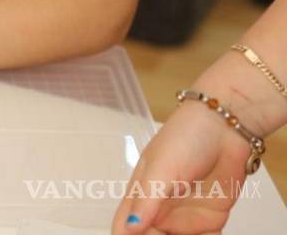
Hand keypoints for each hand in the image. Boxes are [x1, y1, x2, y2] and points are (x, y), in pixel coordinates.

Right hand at [112, 99, 251, 234]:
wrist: (226, 128)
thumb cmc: (185, 138)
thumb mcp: (162, 168)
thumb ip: (147, 200)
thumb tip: (130, 228)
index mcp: (141, 196)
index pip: (125, 227)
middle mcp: (160, 210)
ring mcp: (185, 216)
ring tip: (193, 233)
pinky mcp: (211, 219)